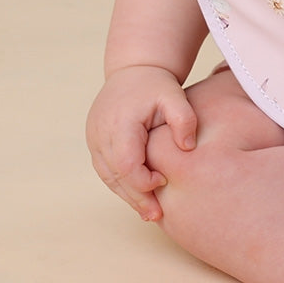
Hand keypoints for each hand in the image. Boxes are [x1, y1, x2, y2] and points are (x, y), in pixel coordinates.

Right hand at [85, 64, 197, 220]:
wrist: (134, 68)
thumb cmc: (156, 83)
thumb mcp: (174, 95)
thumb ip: (184, 119)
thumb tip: (188, 148)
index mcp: (120, 124)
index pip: (126, 164)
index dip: (143, 180)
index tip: (164, 181)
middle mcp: (101, 134)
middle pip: (115, 176)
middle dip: (136, 197)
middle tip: (156, 216)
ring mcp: (94, 139)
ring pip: (108, 176)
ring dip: (127, 194)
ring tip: (148, 212)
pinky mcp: (95, 141)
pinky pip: (106, 169)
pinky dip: (121, 183)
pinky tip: (137, 194)